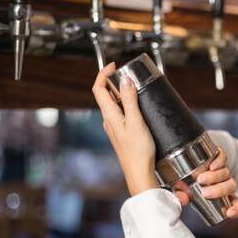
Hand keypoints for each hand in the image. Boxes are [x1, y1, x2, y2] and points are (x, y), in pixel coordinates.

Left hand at [92, 63, 159, 195]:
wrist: (139, 172)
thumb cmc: (137, 151)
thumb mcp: (136, 121)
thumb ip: (129, 100)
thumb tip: (124, 80)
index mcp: (109, 115)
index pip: (98, 88)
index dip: (103, 74)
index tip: (113, 65)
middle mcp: (108, 120)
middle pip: (104, 94)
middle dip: (112, 81)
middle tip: (126, 74)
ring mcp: (113, 127)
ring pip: (112, 104)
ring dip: (119, 92)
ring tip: (133, 87)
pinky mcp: (121, 133)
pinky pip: (119, 113)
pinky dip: (125, 104)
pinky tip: (136, 107)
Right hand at [176, 148, 237, 218]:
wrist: (184, 157)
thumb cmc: (185, 179)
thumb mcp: (181, 190)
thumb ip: (181, 196)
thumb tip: (182, 200)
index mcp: (222, 194)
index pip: (236, 203)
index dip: (236, 209)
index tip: (229, 213)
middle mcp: (225, 181)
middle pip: (231, 186)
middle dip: (220, 191)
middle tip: (205, 193)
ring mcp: (222, 168)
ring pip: (226, 173)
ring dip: (215, 177)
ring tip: (201, 179)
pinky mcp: (219, 154)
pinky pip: (223, 157)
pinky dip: (219, 162)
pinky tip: (212, 166)